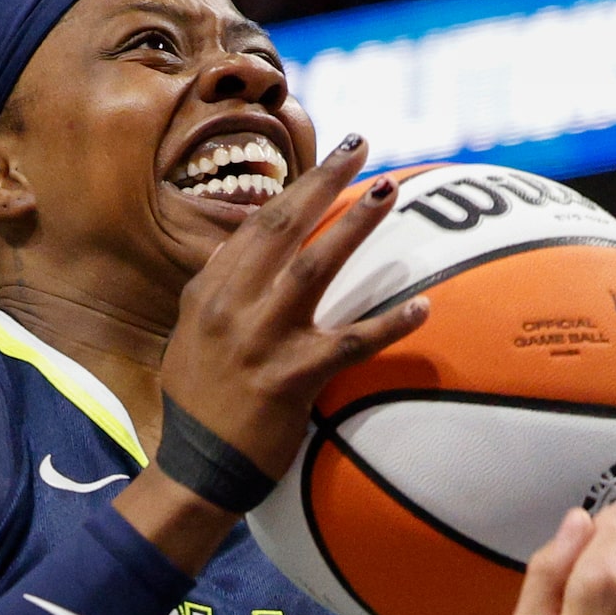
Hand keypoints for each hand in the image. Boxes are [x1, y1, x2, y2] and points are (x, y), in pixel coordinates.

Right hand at [156, 135, 430, 480]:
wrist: (198, 468)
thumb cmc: (201, 402)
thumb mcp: (193, 334)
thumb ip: (218, 289)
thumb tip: (238, 246)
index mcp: (209, 292)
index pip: (258, 226)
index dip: (298, 186)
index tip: (334, 156)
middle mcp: (232, 307)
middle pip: (282, 228)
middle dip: (323, 181)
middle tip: (362, 146)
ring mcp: (261, 340)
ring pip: (314, 267)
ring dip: (354, 225)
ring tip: (390, 191)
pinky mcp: (291, 379)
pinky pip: (350, 343)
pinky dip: (389, 324)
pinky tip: (423, 306)